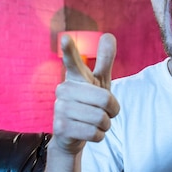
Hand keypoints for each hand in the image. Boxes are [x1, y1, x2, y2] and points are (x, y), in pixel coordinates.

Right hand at [51, 33, 119, 155]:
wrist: (72, 134)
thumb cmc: (88, 103)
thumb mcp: (98, 82)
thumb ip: (104, 60)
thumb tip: (109, 35)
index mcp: (74, 76)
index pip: (73, 61)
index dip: (69, 51)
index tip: (65, 38)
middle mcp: (63, 89)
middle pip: (104, 98)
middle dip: (112, 110)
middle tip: (104, 112)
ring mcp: (60, 108)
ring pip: (100, 118)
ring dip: (105, 124)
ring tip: (94, 123)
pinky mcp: (60, 127)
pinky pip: (94, 133)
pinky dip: (98, 136)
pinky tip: (88, 132)